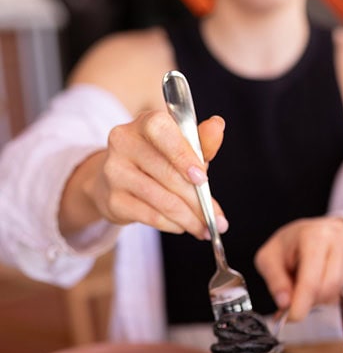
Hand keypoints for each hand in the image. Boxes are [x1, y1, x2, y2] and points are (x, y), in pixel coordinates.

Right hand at [60, 112, 225, 238]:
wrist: (114, 180)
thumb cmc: (155, 160)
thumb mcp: (181, 148)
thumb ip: (201, 141)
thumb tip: (217, 125)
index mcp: (144, 123)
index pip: (161, 131)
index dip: (183, 156)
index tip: (202, 179)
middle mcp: (124, 143)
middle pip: (168, 174)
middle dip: (198, 202)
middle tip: (219, 220)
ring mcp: (114, 172)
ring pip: (162, 200)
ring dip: (189, 219)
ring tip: (205, 228)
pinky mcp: (113, 200)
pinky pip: (151, 216)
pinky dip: (173, 225)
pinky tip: (183, 227)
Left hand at [254, 216, 342, 320]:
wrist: (318, 231)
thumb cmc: (292, 243)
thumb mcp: (270, 256)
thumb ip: (275, 280)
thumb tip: (284, 304)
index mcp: (316, 236)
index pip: (312, 279)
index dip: (302, 302)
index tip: (293, 317)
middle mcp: (341, 242)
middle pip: (329, 288)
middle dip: (310, 300)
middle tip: (295, 298)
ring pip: (338, 292)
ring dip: (319, 298)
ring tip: (306, 284)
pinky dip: (329, 295)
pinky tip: (320, 283)